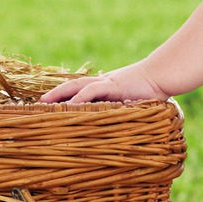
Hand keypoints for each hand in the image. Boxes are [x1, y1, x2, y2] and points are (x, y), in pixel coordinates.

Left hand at [41, 63, 169, 104]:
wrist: (163, 75)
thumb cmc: (152, 91)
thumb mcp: (134, 103)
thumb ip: (125, 111)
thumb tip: (120, 126)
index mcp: (105, 87)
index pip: (81, 89)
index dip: (65, 95)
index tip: (51, 105)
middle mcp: (102, 83)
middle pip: (72, 85)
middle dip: (55, 94)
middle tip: (39, 103)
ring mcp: (106, 83)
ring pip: (77, 86)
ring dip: (60, 94)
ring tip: (45, 102)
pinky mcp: (112, 85)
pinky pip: (92, 91)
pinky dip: (79, 97)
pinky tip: (69, 104)